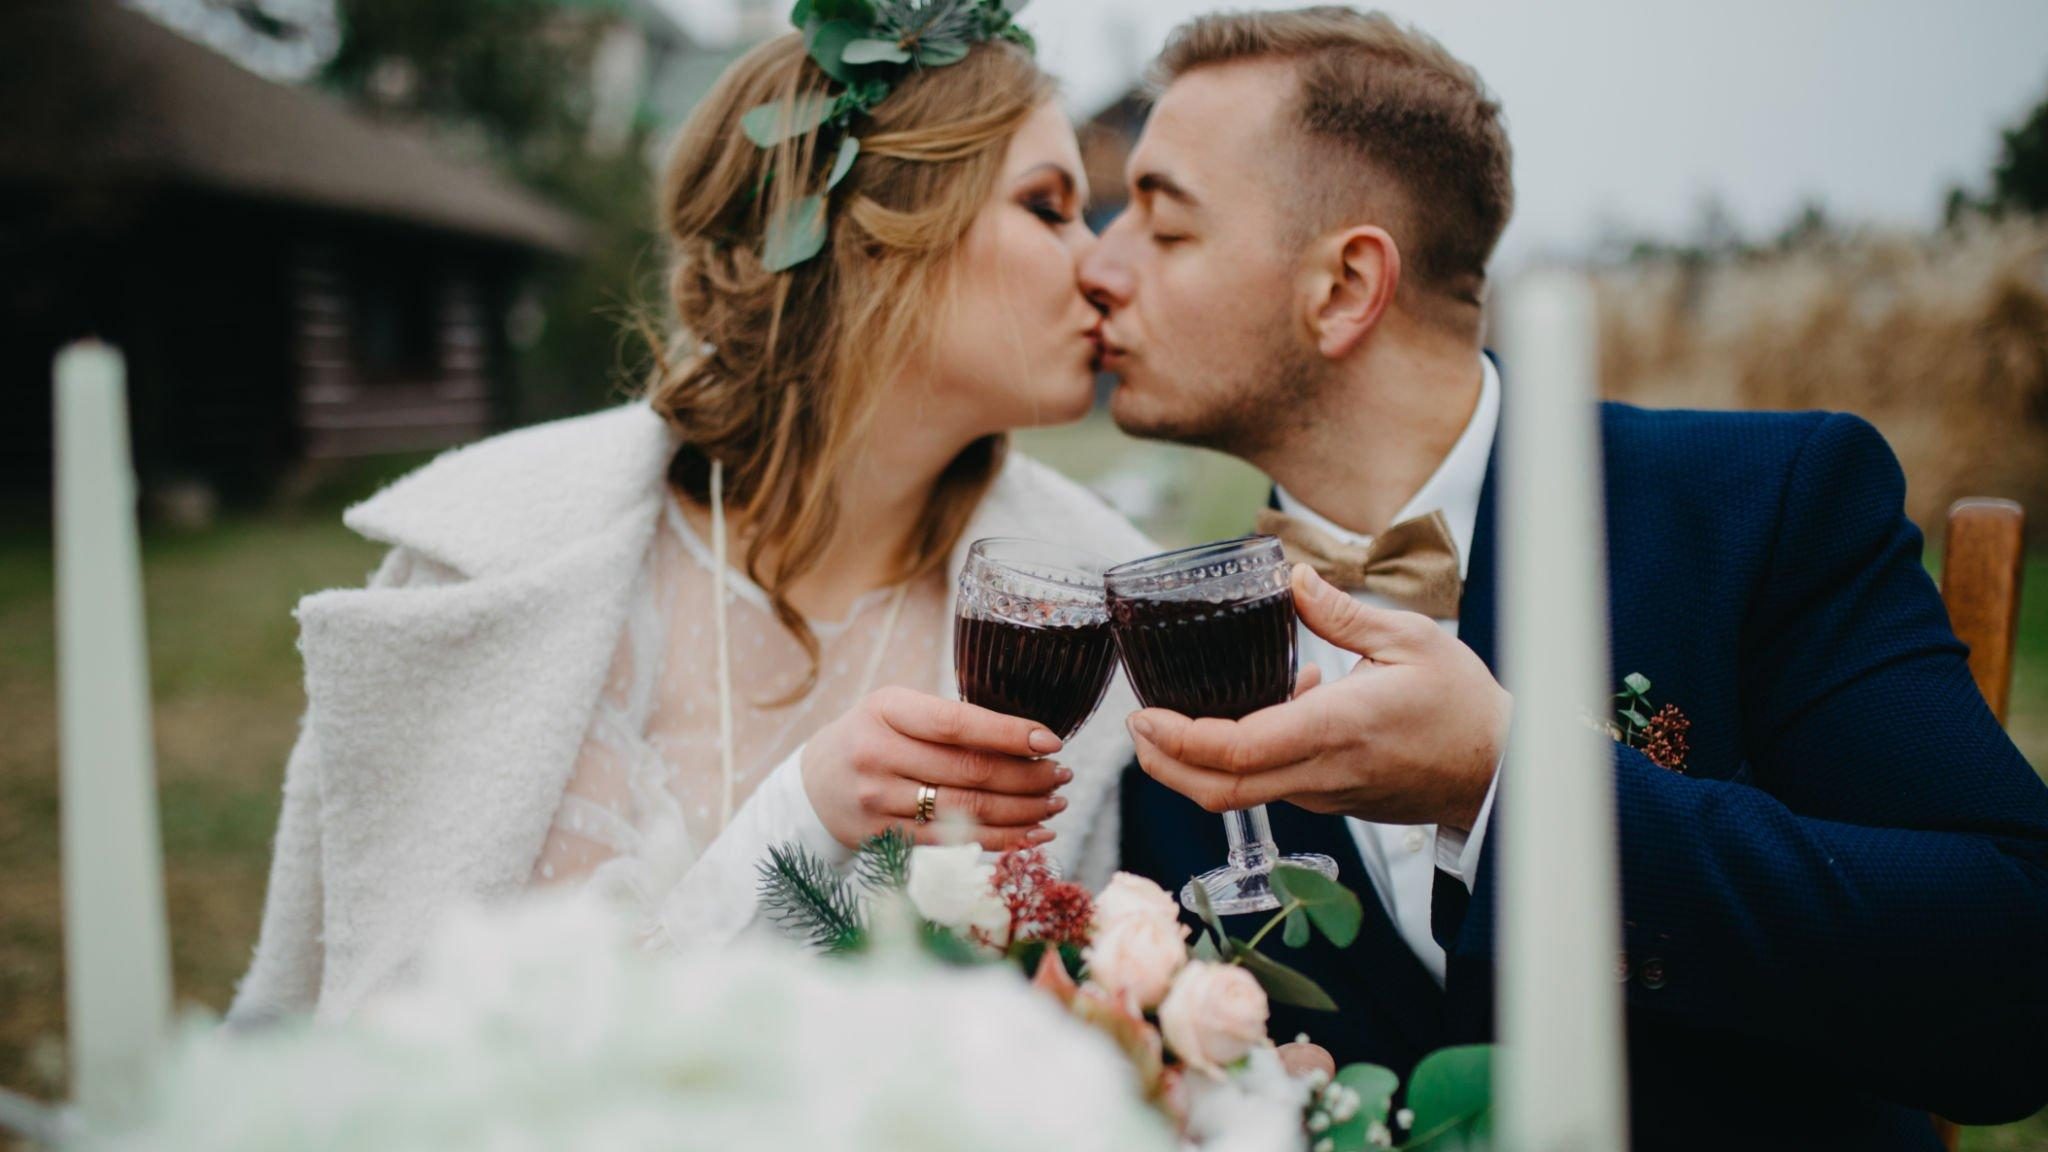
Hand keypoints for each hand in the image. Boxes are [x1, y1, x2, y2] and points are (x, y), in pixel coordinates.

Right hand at [804, 686, 1070, 851]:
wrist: (813, 785)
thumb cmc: (871, 736)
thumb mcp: (896, 709)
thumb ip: (948, 720)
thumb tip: (1027, 740)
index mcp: (886, 709)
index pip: (957, 724)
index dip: (1009, 734)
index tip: (1051, 742)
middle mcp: (878, 754)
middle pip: (969, 772)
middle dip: (1027, 777)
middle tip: (1062, 776)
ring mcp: (879, 801)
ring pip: (967, 812)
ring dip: (1023, 811)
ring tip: (1056, 804)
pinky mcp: (886, 838)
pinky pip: (955, 842)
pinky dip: (1002, 840)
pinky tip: (1034, 833)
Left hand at [1127, 565, 1508, 831]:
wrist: (1502, 770)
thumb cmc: (1462, 704)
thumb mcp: (1411, 639)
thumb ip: (1341, 612)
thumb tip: (1290, 575)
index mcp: (1336, 729)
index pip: (1237, 751)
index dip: (1178, 739)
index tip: (1143, 714)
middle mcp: (1321, 772)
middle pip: (1219, 791)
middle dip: (1163, 764)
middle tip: (1137, 724)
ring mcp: (1323, 794)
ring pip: (1239, 794)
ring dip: (1197, 762)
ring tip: (1176, 712)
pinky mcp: (1330, 800)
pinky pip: (1270, 784)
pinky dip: (1242, 757)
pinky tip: (1264, 707)